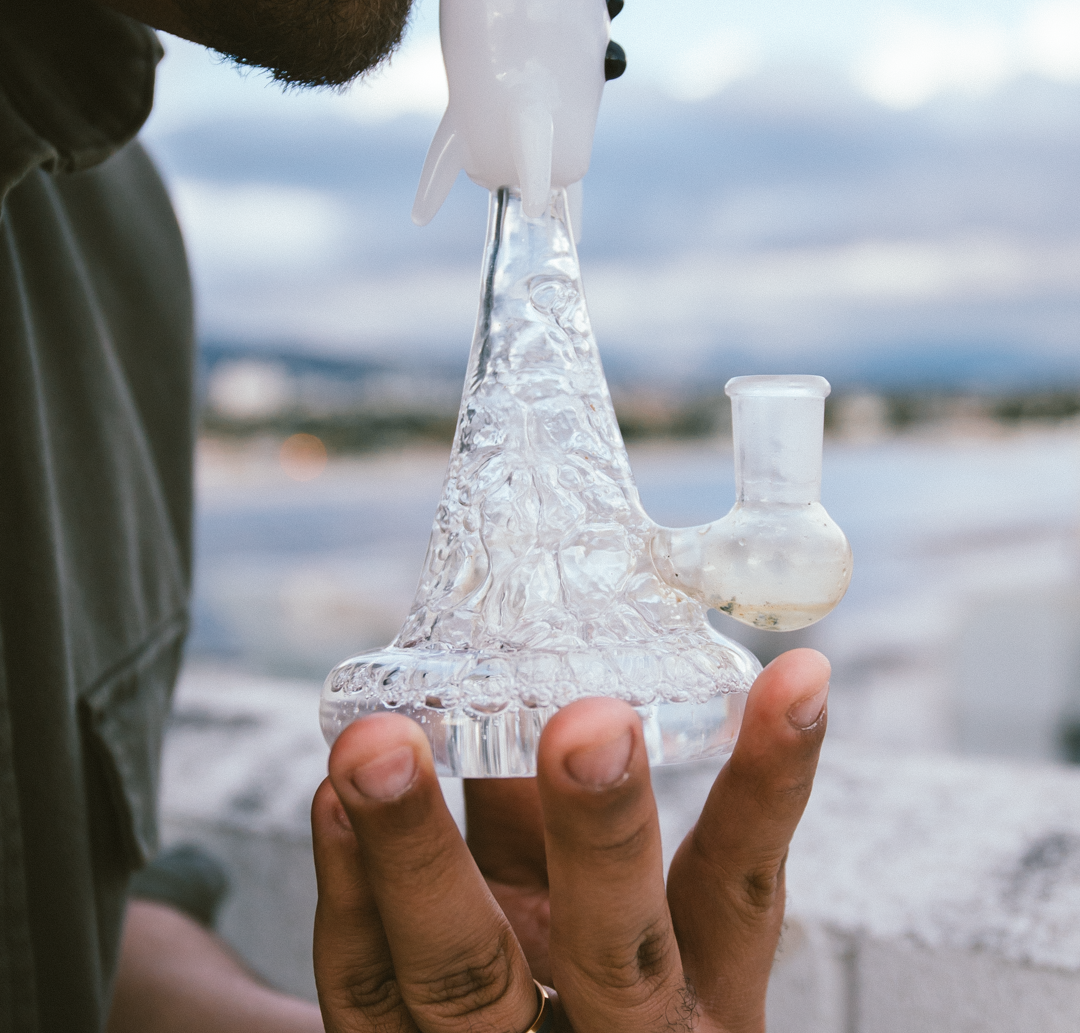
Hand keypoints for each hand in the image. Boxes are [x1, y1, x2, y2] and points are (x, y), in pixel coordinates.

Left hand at [311, 648, 829, 1032]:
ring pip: (461, 977)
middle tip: (587, 721)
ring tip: (377, 741)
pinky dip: (346, 894)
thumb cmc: (566, 997)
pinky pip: (364, 993)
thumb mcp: (603, 926)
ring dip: (414, 849)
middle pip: (613, 948)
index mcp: (695, 997)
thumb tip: (538, 667)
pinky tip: (331, 800)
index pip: (739, 888)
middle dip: (601, 832)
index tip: (797, 673)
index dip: (769, 786)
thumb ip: (567, 828)